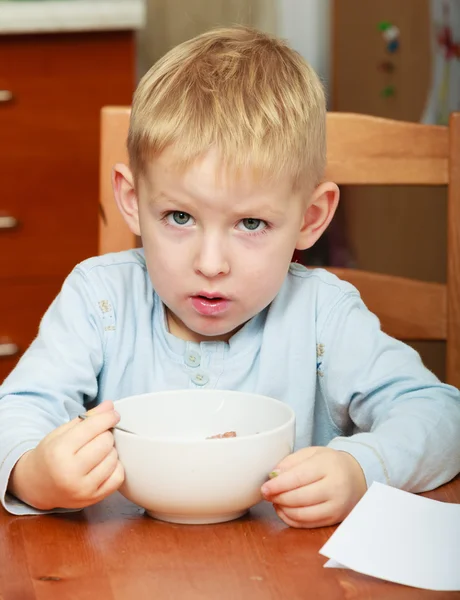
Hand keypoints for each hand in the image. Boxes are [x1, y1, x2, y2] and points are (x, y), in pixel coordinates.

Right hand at [8, 400, 124, 509]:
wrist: (36, 486)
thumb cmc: (50, 455)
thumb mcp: (62, 432)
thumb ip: (87, 418)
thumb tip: (110, 406)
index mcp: (59, 451)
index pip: (93, 427)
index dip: (108, 417)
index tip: (113, 415)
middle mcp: (70, 472)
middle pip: (106, 442)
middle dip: (106, 435)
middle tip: (99, 436)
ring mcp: (82, 488)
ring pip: (114, 459)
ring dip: (111, 451)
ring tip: (99, 451)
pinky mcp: (93, 499)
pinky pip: (118, 477)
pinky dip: (115, 467)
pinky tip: (105, 464)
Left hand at [261, 447, 366, 527]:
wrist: (355, 477)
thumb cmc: (330, 463)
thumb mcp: (312, 453)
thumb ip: (291, 462)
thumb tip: (273, 476)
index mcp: (328, 466)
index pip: (298, 478)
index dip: (278, 485)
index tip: (264, 488)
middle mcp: (335, 487)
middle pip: (299, 498)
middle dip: (278, 497)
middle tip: (267, 494)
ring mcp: (336, 506)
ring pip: (302, 514)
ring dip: (283, 509)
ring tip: (275, 500)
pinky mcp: (334, 520)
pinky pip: (307, 524)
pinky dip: (291, 519)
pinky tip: (284, 510)